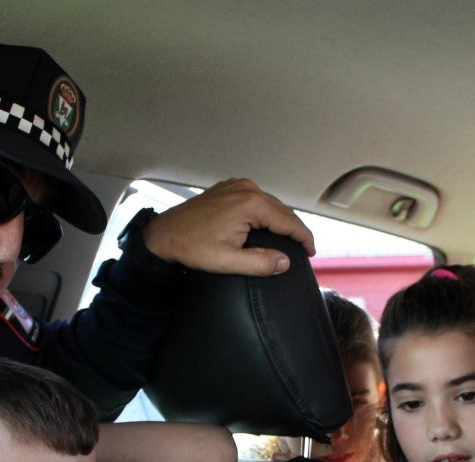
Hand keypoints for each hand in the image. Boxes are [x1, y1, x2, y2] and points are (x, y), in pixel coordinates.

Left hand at [141, 178, 315, 274]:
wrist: (164, 234)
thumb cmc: (192, 247)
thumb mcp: (227, 261)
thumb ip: (260, 263)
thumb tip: (285, 262)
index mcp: (250, 204)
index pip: (289, 221)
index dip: (304, 238)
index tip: (311, 253)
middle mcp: (247, 188)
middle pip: (282, 210)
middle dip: (295, 229)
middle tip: (303, 249)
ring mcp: (237, 185)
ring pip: (271, 203)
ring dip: (282, 220)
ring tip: (290, 239)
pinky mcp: (229, 188)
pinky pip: (257, 199)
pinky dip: (267, 212)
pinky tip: (269, 225)